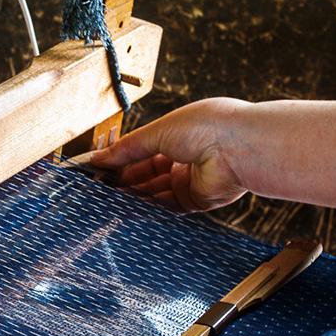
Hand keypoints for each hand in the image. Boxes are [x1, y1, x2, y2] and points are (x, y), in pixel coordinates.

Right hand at [83, 97, 249, 211]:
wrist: (237, 148)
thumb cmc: (206, 127)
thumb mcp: (157, 132)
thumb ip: (127, 148)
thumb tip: (98, 158)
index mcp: (180, 134)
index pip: (144, 149)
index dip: (122, 158)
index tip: (99, 167)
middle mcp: (187, 157)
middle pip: (148, 173)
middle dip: (125, 179)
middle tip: (100, 187)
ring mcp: (192, 180)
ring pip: (156, 192)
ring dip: (134, 195)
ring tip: (109, 199)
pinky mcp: (197, 200)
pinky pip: (168, 207)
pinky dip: (149, 208)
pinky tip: (130, 208)